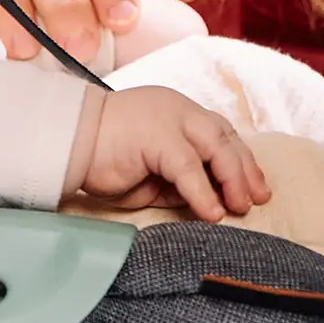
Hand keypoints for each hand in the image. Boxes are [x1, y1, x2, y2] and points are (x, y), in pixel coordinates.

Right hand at [66, 87, 269, 222]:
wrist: (66, 141)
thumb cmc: (103, 158)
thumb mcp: (152, 172)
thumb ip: (180, 180)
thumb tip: (210, 202)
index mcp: (176, 111)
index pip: (219, 132)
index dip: (240, 159)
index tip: (254, 187)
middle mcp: (178, 109)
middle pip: (224, 136)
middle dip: (245, 169)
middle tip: (257, 199)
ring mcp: (169, 118)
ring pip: (215, 147)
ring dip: (232, 179)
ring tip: (239, 208)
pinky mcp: (158, 136)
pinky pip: (189, 168)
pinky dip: (204, 193)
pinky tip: (213, 214)